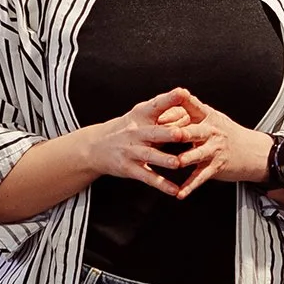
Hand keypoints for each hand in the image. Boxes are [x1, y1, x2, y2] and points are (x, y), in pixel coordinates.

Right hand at [81, 89, 211, 196]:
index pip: (156, 105)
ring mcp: (132, 151)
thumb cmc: (128, 128)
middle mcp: (135, 133)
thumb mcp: (141, 115)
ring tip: (177, 163)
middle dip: (167, 133)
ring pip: (149, 156)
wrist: (96, 147)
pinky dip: (161, 184)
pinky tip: (174, 190)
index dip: (169, 99)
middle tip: (182, 134)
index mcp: (141, 116)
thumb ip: (163, 111)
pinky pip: (147, 177)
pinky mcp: (130, 169)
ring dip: (164, 160)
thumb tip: (187, 104)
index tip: (182, 93)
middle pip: (153, 132)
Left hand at [167, 93, 274, 199]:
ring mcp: (214, 150)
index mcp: (207, 116)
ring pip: (198, 154)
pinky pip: (201, 177)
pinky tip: (180, 193)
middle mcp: (211, 132)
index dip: (180, 103)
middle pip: (195, 131)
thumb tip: (164, 107)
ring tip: (177, 163)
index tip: (168, 102)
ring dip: (188, 158)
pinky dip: (190, 186)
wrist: (251, 151)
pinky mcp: (215, 167)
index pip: (192, 106)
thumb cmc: (225, 132)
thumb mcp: (211, 117)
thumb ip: (190, 113)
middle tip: (172, 134)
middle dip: (183, 133)